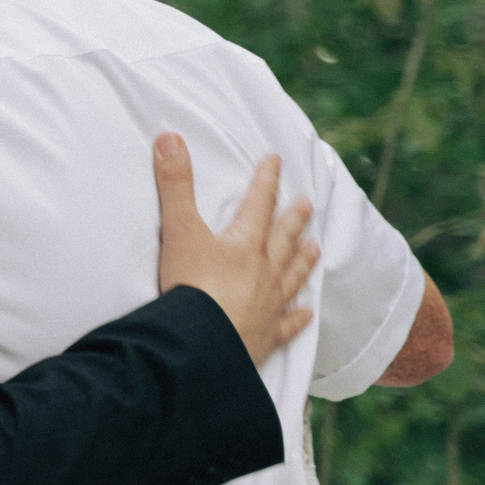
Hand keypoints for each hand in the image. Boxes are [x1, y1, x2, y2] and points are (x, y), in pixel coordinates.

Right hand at [153, 134, 319, 367]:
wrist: (202, 346)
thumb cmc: (191, 287)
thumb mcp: (178, 231)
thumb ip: (174, 185)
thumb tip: (169, 138)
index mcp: (245, 243)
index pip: (259, 203)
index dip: (266, 180)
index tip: (276, 161)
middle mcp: (264, 271)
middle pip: (284, 238)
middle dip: (293, 218)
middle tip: (307, 203)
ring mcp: (269, 305)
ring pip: (292, 276)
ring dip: (303, 259)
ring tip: (314, 247)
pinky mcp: (265, 336)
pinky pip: (288, 324)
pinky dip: (298, 317)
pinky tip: (307, 312)